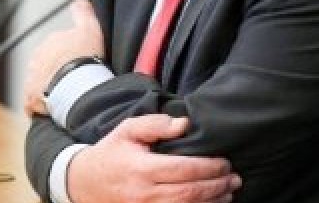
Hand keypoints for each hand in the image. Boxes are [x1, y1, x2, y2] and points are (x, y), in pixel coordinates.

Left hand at [23, 0, 104, 115]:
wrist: (77, 86)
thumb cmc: (85, 58)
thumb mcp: (90, 28)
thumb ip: (83, 12)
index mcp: (49, 42)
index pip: (55, 48)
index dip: (67, 56)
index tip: (77, 64)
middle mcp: (37, 59)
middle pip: (46, 66)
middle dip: (56, 72)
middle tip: (73, 81)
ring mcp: (32, 79)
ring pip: (40, 84)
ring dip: (49, 89)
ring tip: (65, 96)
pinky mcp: (31, 98)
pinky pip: (34, 103)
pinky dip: (42, 106)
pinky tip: (54, 109)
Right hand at [67, 115, 240, 202]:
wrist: (84, 183)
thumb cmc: (111, 153)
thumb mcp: (128, 130)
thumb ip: (156, 124)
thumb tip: (185, 123)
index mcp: (142, 168)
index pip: (184, 170)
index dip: (209, 168)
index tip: (225, 162)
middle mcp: (145, 194)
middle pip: (190, 193)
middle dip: (217, 186)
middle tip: (234, 178)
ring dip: (213, 202)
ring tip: (228, 193)